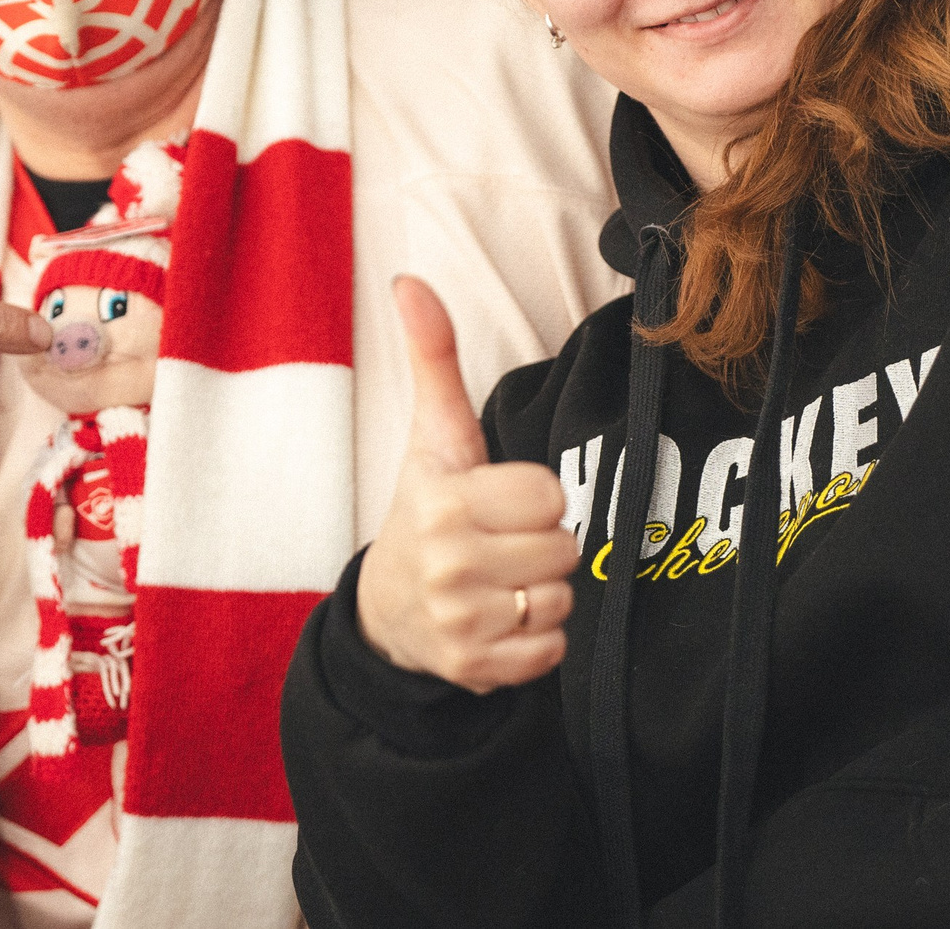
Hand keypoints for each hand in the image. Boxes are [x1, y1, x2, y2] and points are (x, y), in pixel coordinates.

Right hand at [357, 277, 577, 692]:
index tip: (499, 500)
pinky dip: (536, 641)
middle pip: (563, 548)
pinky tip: (499, 620)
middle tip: (498, 542)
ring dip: (541, 592)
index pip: (549, 495)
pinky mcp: (475, 670)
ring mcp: (460, 623)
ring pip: (561, 599)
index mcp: (444, 503)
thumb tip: (409, 280)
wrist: (386, 609)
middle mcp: (449, 565)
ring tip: (498, 580)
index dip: (534, 496)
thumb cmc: (424, 509)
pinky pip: (552, 652)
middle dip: (540, 544)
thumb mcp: (431, 436)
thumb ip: (432, 356)